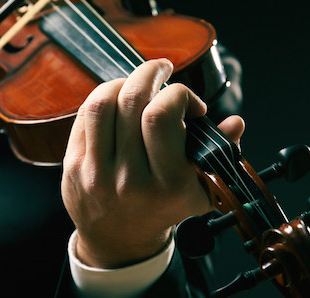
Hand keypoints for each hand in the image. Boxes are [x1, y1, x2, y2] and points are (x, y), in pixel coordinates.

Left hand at [61, 59, 243, 268]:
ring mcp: (96, 173)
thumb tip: (236, 122)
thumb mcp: (201, 189)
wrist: (119, 240)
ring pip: (102, 104)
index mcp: (167, 184)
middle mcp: (129, 179)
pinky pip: (84, 117)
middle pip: (133, 101)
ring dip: (123, 82)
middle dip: (150, 73)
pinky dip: (103, 99)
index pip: (162, 116)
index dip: (178, 94)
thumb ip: (219, 153)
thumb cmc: (164, 207)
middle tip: (162, 69)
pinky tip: (118, 99)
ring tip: (138, 83)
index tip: (190, 104)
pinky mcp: (73, 167)